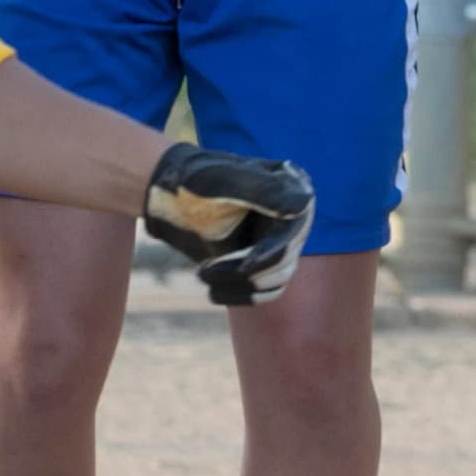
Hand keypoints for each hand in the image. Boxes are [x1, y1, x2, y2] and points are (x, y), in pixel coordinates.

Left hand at [141, 141, 315, 305]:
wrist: (171, 193)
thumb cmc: (194, 180)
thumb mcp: (225, 180)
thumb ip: (264, 191)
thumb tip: (304, 204)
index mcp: (293, 191)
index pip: (294, 232)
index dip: (272, 254)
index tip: (244, 268)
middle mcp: (293, 218)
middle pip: (285, 261)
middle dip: (245, 272)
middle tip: (204, 270)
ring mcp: (279, 241)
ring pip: (276, 281)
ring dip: (240, 285)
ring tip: (203, 275)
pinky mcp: (263, 262)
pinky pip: (265, 291)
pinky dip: (241, 296)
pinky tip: (212, 290)